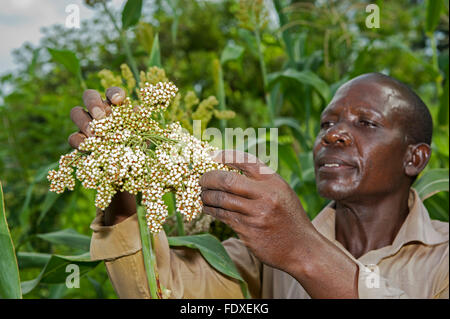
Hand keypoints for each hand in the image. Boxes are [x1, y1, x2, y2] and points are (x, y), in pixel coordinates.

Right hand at [68, 87, 135, 225]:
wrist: (127, 174)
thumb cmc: (138, 150)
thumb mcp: (145, 139)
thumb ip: (145, 127)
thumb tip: (150, 118)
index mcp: (117, 107)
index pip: (113, 93)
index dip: (114, 93)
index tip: (120, 101)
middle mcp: (100, 112)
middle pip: (89, 95)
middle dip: (94, 103)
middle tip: (103, 117)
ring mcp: (87, 126)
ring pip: (77, 113)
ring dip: (85, 122)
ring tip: (96, 134)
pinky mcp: (79, 142)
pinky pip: (74, 138)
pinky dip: (80, 141)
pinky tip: (89, 148)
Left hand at [199, 150, 318, 274]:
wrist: (302, 249)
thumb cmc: (289, 218)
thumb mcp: (282, 192)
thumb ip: (261, 181)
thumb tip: (231, 168)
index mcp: (274, 182)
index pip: (245, 161)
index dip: (225, 155)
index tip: (212, 155)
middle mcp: (265, 196)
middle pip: (226, 180)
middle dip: (208, 178)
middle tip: (201, 180)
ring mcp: (256, 214)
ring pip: (221, 200)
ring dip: (206, 196)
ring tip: (202, 194)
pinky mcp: (247, 231)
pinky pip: (222, 216)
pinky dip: (211, 210)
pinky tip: (208, 208)